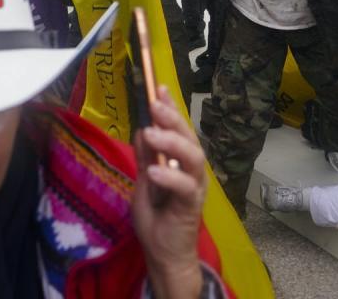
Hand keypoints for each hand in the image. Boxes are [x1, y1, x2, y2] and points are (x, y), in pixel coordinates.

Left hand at [133, 86, 204, 298]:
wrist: (164, 252)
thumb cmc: (157, 215)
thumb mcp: (144, 179)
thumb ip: (145, 156)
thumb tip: (143, 128)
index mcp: (180, 161)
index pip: (177, 128)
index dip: (170, 107)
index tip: (158, 86)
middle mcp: (191, 170)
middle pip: (188, 137)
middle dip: (172, 118)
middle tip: (155, 103)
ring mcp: (194, 186)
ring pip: (193, 157)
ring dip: (172, 142)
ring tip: (152, 134)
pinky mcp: (191, 206)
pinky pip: (185, 187)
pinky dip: (169, 177)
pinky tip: (154, 171)